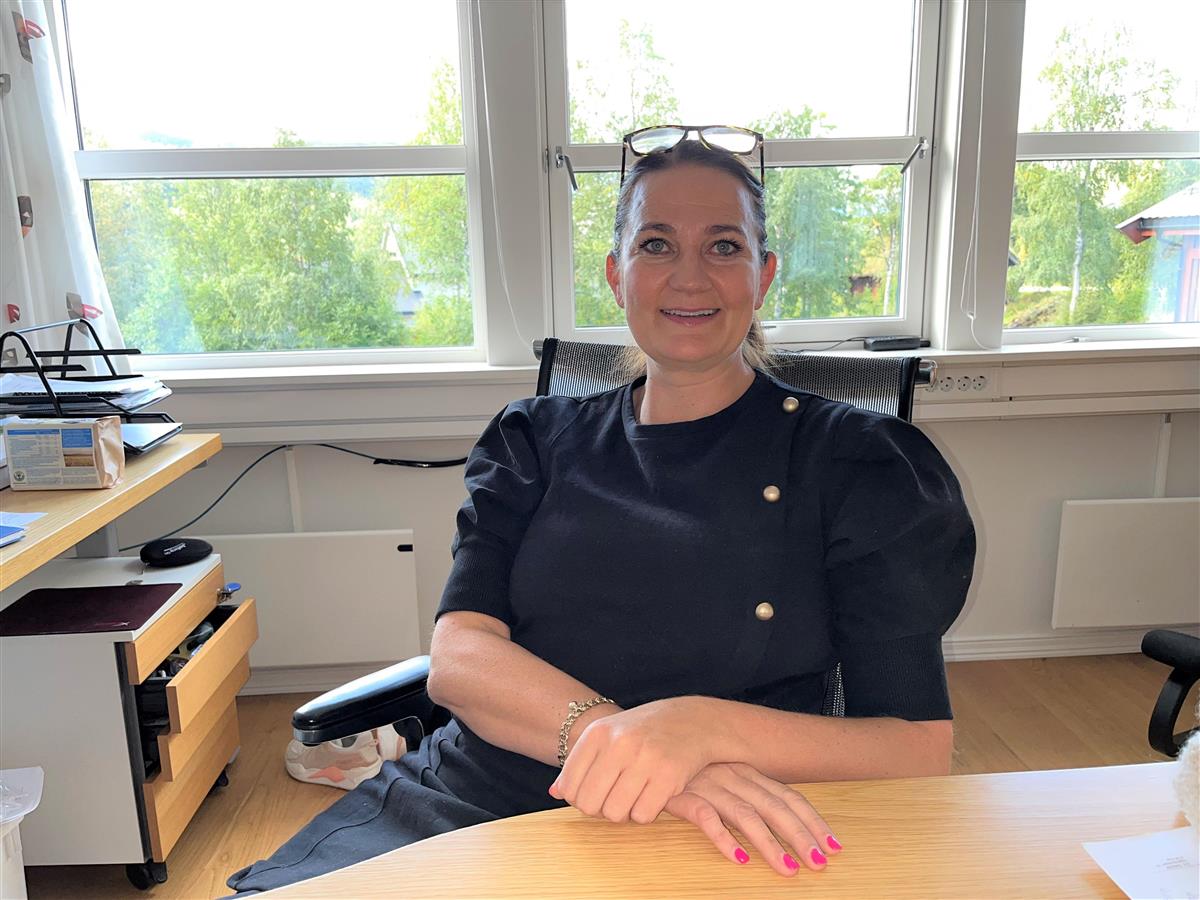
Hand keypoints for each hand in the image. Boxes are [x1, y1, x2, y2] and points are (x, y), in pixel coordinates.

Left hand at [548, 697, 716, 823]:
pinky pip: (643, 815)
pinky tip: (651, 795)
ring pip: (615, 813)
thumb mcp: (607, 736)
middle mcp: (618, 744)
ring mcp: (644, 759)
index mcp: (598, 733)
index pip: (569, 788)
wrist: (692, 721)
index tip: (595, 793)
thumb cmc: (642, 731)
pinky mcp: (668, 776)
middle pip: (589, 804)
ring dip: (624, 812)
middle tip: (614, 799)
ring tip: (634, 796)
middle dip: (600, 809)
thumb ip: (578, 763)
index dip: (579, 799)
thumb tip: (554, 793)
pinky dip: (645, 813)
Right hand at [664, 762, 841, 876]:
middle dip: (800, 836)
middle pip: (775, 807)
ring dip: (769, 843)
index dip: (813, 821)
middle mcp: (734, 776)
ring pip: (746, 815)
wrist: (646, 751)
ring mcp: (709, 784)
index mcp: (748, 773)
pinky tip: (737, 858)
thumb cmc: (689, 772)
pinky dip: (723, 838)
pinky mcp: (683, 794)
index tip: (833, 846)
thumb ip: (749, 797)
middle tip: (819, 863)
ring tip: (787, 869)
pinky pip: (706, 817)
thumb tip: (785, 826)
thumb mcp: (724, 780)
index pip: (789, 797)